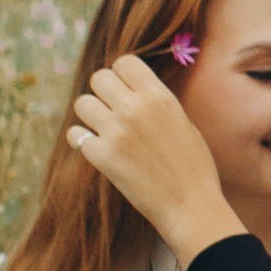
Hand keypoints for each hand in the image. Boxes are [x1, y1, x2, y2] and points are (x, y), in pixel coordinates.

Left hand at [69, 52, 244, 261]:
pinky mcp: (103, 157)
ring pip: (82, 104)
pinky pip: (76, 135)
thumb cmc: (194, 168)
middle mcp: (136, 109)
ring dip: (90, 115)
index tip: (126, 92)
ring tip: (104, 131)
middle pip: (98, 78)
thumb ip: (157, 103)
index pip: (124, 62)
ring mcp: (116, 132)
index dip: (122, 76)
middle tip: (113, 112)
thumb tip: (132, 90)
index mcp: (160, 97)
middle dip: (103, 93)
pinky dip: (82, 141)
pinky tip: (97, 149)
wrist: (192, 207)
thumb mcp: (183, 123)